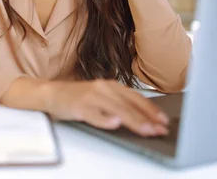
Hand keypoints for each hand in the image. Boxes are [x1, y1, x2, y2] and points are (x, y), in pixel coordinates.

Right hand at [45, 79, 168, 136]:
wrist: (52, 93)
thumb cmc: (80, 98)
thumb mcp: (103, 97)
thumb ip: (120, 104)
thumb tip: (144, 118)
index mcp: (112, 86)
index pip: (137, 98)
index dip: (152, 110)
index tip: (163, 121)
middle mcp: (104, 88)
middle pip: (129, 105)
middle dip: (147, 119)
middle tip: (159, 130)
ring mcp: (92, 96)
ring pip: (116, 110)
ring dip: (133, 121)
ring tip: (145, 130)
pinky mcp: (80, 106)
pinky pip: (94, 114)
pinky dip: (105, 119)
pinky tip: (114, 124)